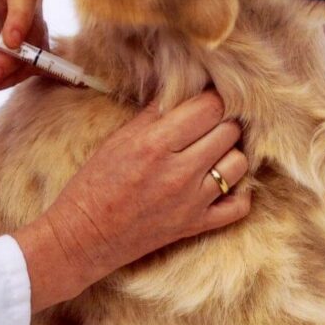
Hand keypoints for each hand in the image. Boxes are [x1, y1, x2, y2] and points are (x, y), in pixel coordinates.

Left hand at [0, 0, 48, 95]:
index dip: (22, 17)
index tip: (10, 43)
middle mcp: (23, 0)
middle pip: (35, 26)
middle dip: (15, 55)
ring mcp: (30, 25)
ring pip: (36, 50)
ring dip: (12, 71)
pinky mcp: (31, 50)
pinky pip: (33, 67)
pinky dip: (13, 79)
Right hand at [12, 90, 250, 311]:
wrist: (84, 236)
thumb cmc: (96, 182)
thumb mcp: (120, 138)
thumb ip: (157, 113)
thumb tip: (187, 89)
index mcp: (155, 144)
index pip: (209, 107)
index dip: (212, 97)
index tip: (207, 97)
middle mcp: (179, 172)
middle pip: (229, 131)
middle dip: (224, 121)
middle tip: (210, 123)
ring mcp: (192, 201)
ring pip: (239, 163)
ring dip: (231, 152)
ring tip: (215, 150)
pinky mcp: (197, 225)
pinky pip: (240, 205)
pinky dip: (238, 191)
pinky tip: (223, 181)